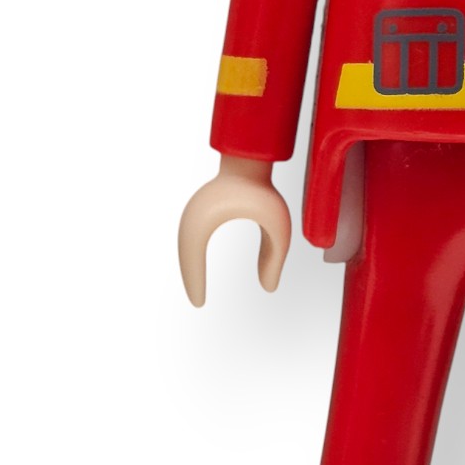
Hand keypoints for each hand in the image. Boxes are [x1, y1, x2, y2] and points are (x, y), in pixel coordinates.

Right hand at [178, 155, 291, 303]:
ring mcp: (194, 211)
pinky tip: (200, 271)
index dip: (195, 281)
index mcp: (207, 216)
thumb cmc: (264, 191)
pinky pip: (192, 238)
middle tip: (198, 302)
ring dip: (191, 267)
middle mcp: (194, 214)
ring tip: (198, 292)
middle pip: (186, 253)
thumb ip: (275, 257)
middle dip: (191, 278)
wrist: (249, 160)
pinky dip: (194, 257)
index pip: (193, 257)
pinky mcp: (199, 210)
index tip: (200, 303)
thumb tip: (270, 289)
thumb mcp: (278, 226)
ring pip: (187, 246)